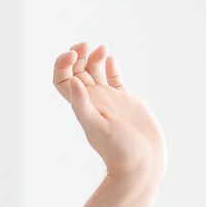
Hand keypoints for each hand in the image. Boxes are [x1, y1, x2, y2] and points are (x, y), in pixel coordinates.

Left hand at [53, 42, 165, 184]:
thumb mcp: (98, 127)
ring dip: (94, 58)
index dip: (63, 65)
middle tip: (85, 45)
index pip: (62, 80)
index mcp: (82, 105)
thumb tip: (72, 83)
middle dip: (77, 55)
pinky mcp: (125, 100)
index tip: (74, 54)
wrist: (143, 162)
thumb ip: (83, 105)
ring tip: (101, 49)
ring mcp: (109, 99)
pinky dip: (110, 67)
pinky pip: (114, 79)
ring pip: (95, 72)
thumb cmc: (119, 150)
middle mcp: (93, 101)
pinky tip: (111, 59)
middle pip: (76, 72)